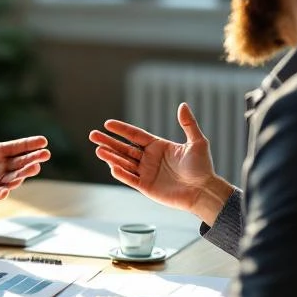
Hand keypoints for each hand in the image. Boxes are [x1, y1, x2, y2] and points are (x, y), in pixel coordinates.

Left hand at [0, 97, 50, 208]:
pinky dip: (1, 192)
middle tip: (45, 155)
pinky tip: (6, 190)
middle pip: (20, 162)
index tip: (43, 141)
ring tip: (34, 169)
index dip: (30, 144)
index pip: (17, 147)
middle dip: (33, 159)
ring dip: (23, 174)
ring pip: (14, 178)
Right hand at [89, 103, 232, 224]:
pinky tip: (111, 166)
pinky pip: (130, 179)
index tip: (107, 124)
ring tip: (98, 150)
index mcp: (158, 146)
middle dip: (108, 142)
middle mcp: (149, 159)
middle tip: (93, 135)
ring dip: (111, 156)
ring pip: (124, 162)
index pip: (135, 135)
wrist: (204, 191)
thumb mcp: (197, 142)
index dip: (121, 130)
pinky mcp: (146, 187)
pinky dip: (120, 173)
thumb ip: (188, 124)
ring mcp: (146, 173)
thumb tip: (182, 105)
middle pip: (124, 148)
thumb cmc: (202, 167)